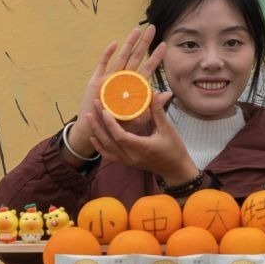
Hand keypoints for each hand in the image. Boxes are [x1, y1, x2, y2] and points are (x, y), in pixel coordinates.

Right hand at [68, 26, 153, 162]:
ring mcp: (110, 78)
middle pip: (136, 57)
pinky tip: (115, 43)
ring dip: (129, 43)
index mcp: (134, 87)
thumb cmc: (120, 125)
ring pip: (121, 57)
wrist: (98, 130)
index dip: (155, 57)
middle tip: (152, 28)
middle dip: (144, 43)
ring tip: (137, 30)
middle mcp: (123, 79)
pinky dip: (108, 54)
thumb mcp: (140, 117)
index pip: (148, 68)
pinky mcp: (97, 80)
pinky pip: (103, 64)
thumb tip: (168, 94)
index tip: (164, 45)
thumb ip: (152, 105)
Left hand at [76, 30, 198, 184]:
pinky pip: (109, 156)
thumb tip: (151, 93)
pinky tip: (93, 137)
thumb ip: (158, 112)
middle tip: (94, 105)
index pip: (120, 136)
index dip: (110, 123)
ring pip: (106, 148)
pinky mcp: (127, 162)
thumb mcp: (168, 130)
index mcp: (142, 148)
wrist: (175, 169)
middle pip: (109, 140)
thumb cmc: (174, 149)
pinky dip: (99, 147)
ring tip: (89, 117)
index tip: (105, 109)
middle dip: (99, 123)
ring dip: (97, 132)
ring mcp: (128, 161)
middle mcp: (132, 156)